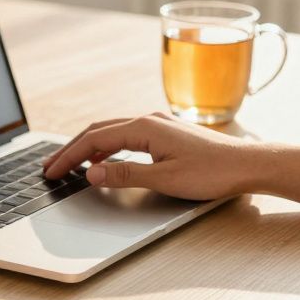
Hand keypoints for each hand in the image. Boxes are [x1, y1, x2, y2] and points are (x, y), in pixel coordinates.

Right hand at [42, 112, 261, 200]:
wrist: (249, 164)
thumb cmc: (213, 173)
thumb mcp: (165, 179)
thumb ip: (125, 175)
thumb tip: (92, 173)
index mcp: (144, 128)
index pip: (94, 140)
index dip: (68, 157)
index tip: (50, 171)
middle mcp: (148, 120)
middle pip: (97, 131)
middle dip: (71, 149)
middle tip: (50, 166)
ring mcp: (158, 125)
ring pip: (111, 132)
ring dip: (88, 147)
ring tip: (70, 163)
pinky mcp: (167, 134)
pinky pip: (126, 136)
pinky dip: (107, 147)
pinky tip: (105, 161)